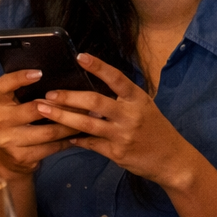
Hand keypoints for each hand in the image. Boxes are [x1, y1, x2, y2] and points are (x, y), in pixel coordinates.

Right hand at [0, 69, 80, 177]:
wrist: (10, 158)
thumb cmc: (22, 124)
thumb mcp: (20, 106)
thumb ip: (32, 94)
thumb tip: (67, 80)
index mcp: (0, 102)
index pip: (4, 85)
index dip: (19, 77)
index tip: (40, 73)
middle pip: (34, 109)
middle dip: (63, 106)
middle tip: (85, 102)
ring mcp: (8, 140)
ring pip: (48, 131)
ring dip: (71, 125)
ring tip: (87, 119)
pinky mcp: (20, 156)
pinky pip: (51, 147)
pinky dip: (68, 141)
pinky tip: (79, 136)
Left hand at [34, 53, 200, 189]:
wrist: (172, 160)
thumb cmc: (157, 131)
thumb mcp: (145, 109)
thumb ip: (122, 101)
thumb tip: (91, 94)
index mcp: (138, 99)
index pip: (116, 78)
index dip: (98, 67)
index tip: (80, 57)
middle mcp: (131, 115)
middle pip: (95, 102)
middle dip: (68, 97)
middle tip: (49, 93)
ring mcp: (123, 135)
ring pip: (87, 124)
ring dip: (62, 116)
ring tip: (44, 110)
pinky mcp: (117, 153)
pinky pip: (90, 144)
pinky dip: (75, 139)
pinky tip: (63, 136)